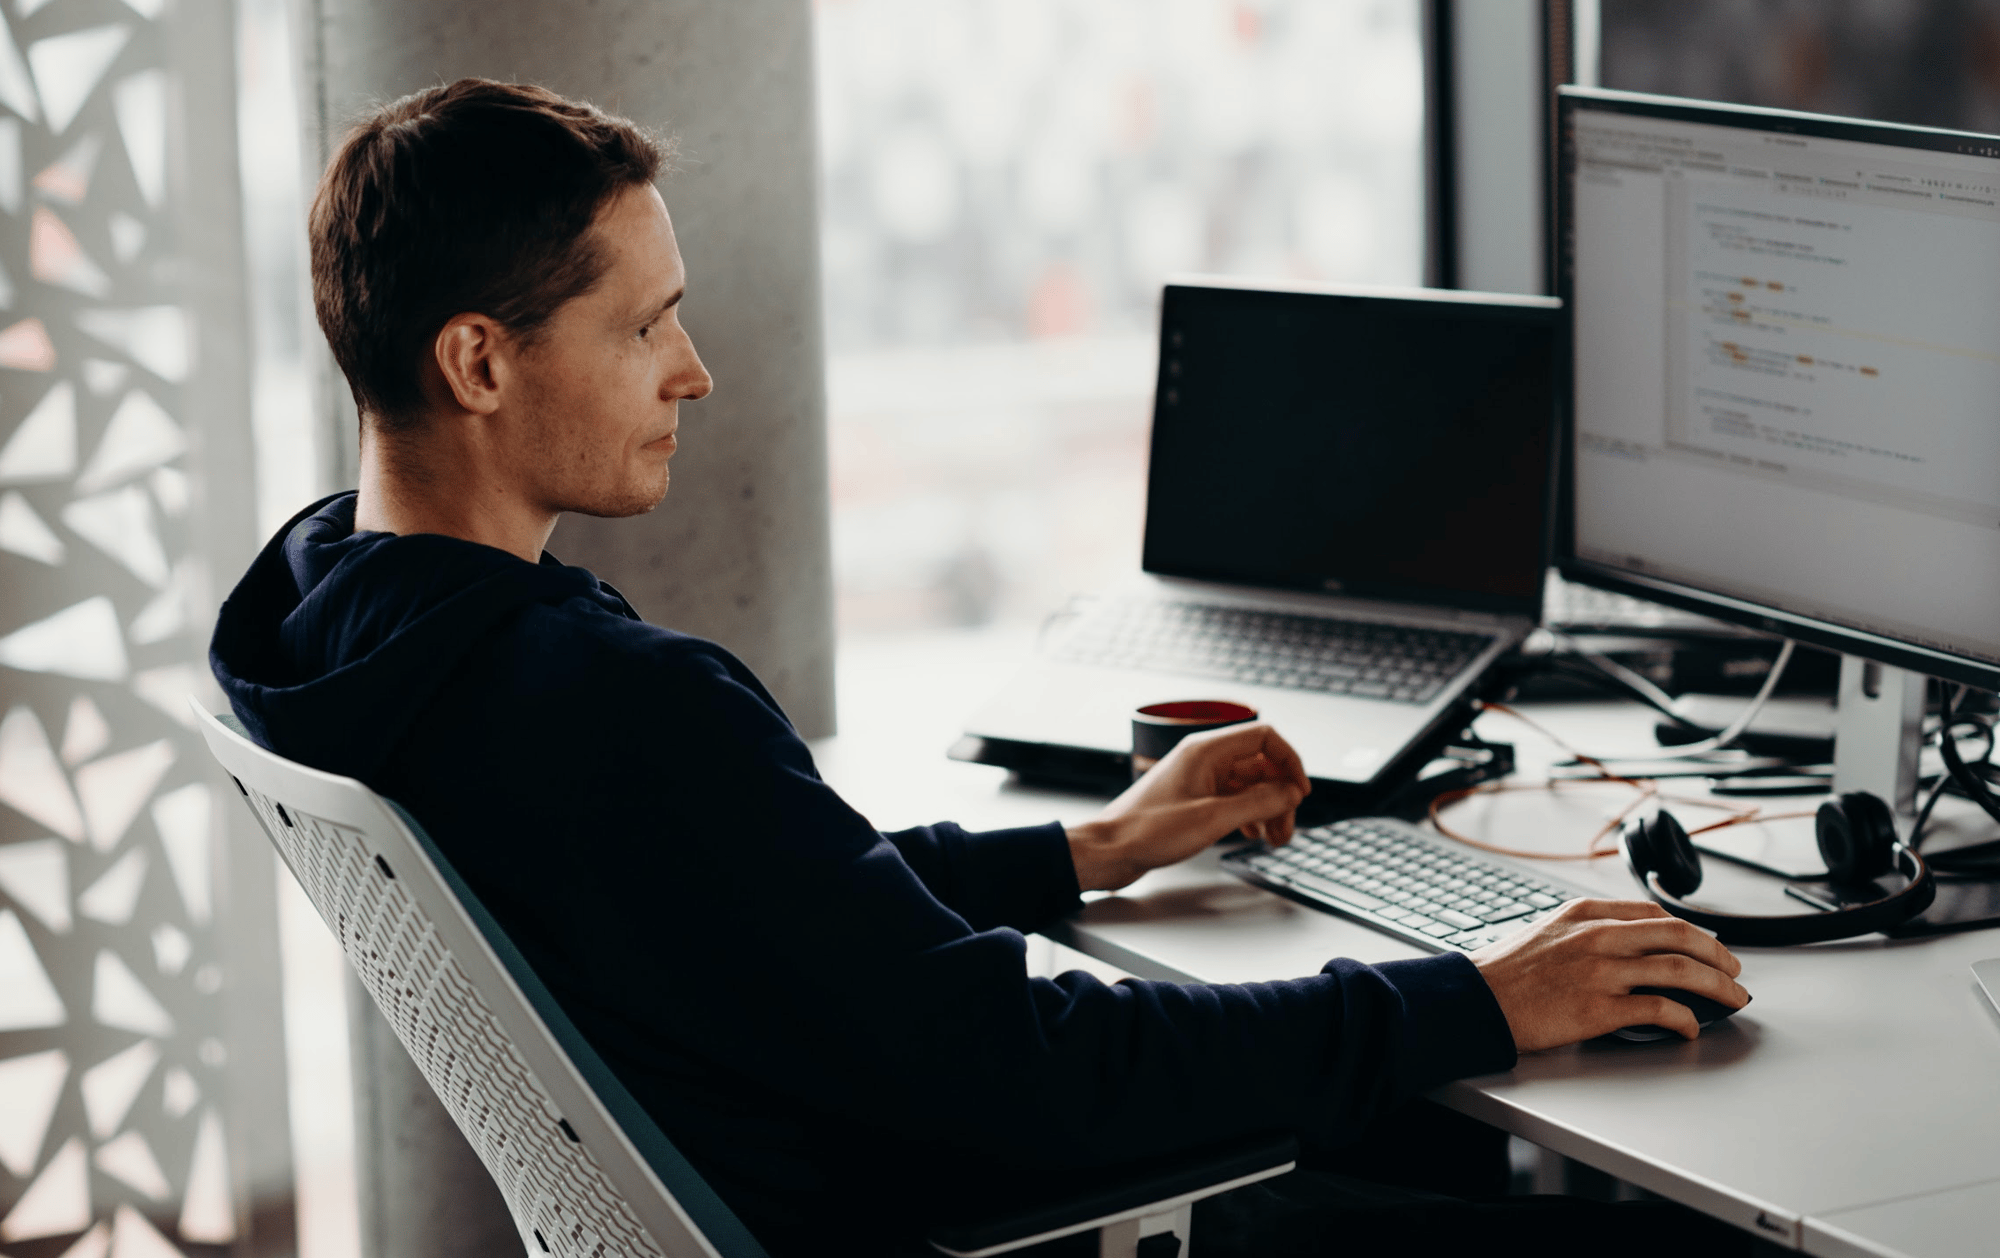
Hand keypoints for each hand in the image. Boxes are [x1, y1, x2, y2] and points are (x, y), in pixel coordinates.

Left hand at [1065, 722, 1310, 891]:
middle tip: (1285, 830)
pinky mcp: (1192, 799)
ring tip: (1274, 839)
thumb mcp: (1213, 818)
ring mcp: (1197, 779)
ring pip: (1248, 784)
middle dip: (1280, 794)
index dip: (1290, 762)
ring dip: (1267, 808)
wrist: (1109, 851)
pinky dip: (1248, 814)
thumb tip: (1291, 791)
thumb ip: (1258, 802)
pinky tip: (1252, 834)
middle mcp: (1203, 759)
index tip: (1300, 793)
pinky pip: (1232, 798)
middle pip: (1260, 765)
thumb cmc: (1148, 831)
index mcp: (1206, 750)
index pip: (1264, 737)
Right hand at [1470, 899, 1749, 1049]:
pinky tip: (1690, 1027)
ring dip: (1716, 986)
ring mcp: (1602, 971)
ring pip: (1680, 969)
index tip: (1705, 947)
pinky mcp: (1601, 1008)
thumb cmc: (1505, 972)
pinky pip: (1660, 1009)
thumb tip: (1625, 945)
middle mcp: (1599, 936)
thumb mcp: (1547, 930)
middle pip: (1679, 935)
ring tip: (1730, 999)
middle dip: (1717, 955)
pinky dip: (1685, 1018)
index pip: (1654, 914)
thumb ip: (1585, 931)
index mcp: (1586, 913)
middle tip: (1733, 972)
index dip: (1690, 932)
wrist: (1476, 999)